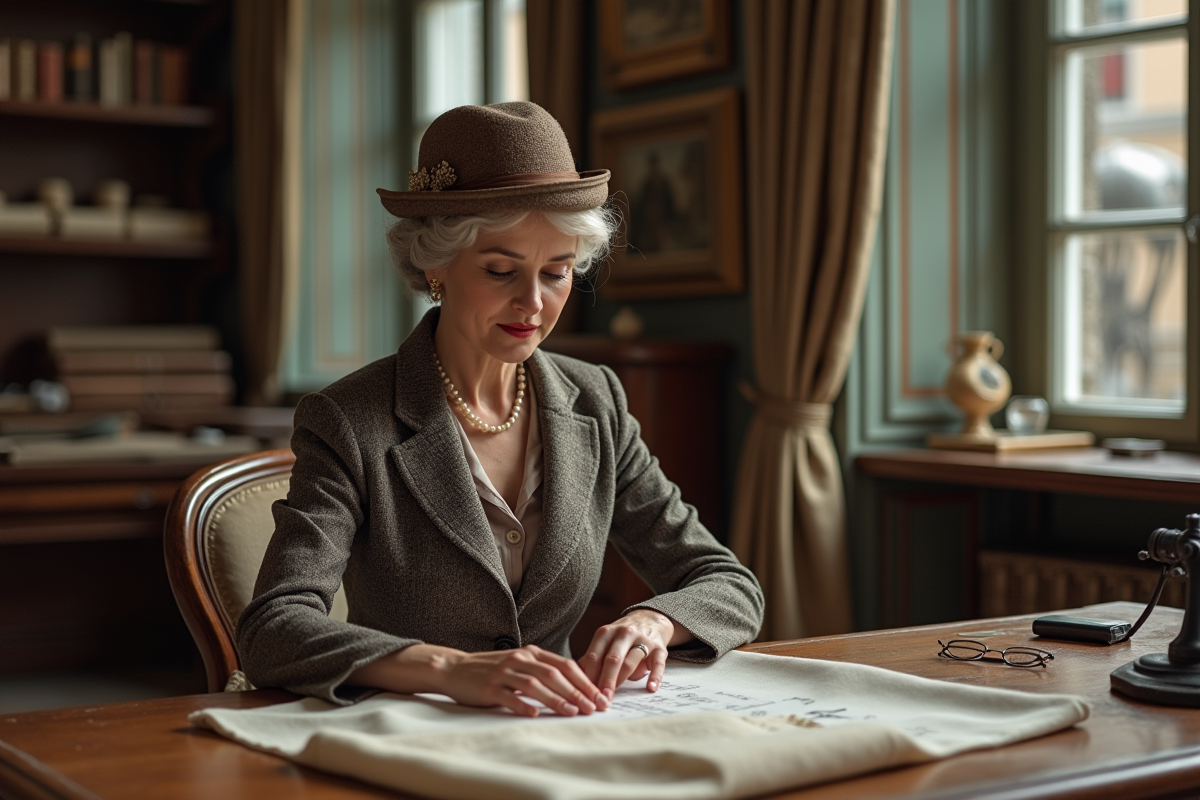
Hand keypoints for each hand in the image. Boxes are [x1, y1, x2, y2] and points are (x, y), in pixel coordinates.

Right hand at [438, 645, 607, 717]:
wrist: (455, 669)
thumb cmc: (493, 671)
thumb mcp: (520, 664)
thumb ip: (543, 672)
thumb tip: (575, 689)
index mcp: (531, 653)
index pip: (564, 665)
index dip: (584, 681)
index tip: (599, 697)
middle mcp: (519, 659)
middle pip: (554, 674)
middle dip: (576, 692)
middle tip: (593, 708)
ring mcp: (503, 672)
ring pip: (534, 685)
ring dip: (555, 699)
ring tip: (572, 713)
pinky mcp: (488, 688)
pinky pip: (508, 697)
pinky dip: (523, 706)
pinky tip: (535, 715)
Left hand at [578, 609, 674, 698]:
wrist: (649, 620)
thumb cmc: (621, 638)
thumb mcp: (605, 642)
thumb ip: (592, 659)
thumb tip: (572, 678)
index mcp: (606, 632)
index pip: (595, 655)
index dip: (589, 675)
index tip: (584, 693)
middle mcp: (624, 633)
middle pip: (612, 659)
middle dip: (604, 680)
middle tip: (599, 698)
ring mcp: (643, 640)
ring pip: (631, 661)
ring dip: (621, 680)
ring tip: (613, 697)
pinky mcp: (659, 648)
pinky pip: (658, 663)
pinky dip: (655, 676)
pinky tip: (650, 687)